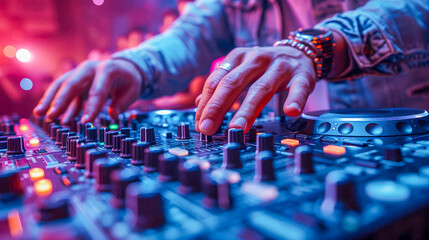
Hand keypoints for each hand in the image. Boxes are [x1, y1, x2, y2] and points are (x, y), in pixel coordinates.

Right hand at [33, 59, 142, 123]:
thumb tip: (113, 115)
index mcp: (107, 69)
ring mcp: (80, 73)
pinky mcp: (76, 80)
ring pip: (62, 85)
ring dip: (50, 100)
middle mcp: (90, 68)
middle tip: (51, 115)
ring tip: (40, 114)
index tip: (86, 122)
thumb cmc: (129, 80)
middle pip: (72, 84)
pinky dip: (57, 103)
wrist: (125, 67)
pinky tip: (50, 115)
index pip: (97, 90)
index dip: (92, 107)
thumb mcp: (133, 90)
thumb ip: (122, 103)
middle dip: (60, 101)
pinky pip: (64, 92)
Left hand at [195, 46, 315, 134]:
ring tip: (237, 127)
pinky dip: (295, 99)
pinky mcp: (302, 75)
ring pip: (261, 89)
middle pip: (233, 83)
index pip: (216, 81)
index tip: (199, 124)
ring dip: (247, 109)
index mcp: (237, 57)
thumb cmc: (266, 67)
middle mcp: (256, 59)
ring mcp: (279, 67)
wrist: (300, 53)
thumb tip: (197, 104)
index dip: (206, 103)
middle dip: (218, 107)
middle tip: (208, 128)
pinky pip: (298, 88)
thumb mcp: (241, 71)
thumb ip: (221, 86)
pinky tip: (290, 111)